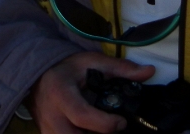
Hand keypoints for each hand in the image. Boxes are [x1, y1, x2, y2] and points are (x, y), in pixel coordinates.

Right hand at [28, 51, 155, 132]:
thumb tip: (149, 72)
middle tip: (113, 129)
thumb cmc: (67, 69)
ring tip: (103, 129)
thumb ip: (121, 69)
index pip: (82, 115)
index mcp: (61, 93)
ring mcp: (47, 130)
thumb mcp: (92, 62)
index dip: (105, 123)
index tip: (122, 121)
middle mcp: (51, 116)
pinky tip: (91, 131)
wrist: (39, 77)